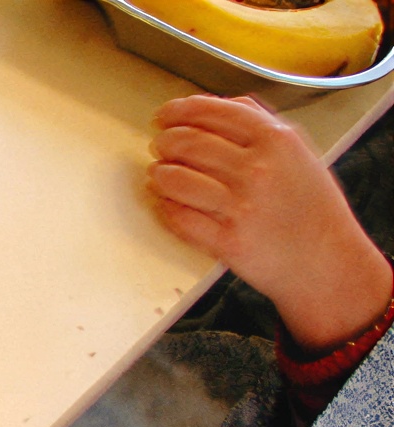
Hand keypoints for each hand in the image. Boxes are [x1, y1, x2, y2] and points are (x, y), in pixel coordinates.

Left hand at [148, 95, 390, 351]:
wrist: (326, 261)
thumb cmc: (311, 209)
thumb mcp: (299, 153)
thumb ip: (261, 125)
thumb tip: (219, 104)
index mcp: (277, 140)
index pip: (215, 112)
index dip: (180, 111)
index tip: (164, 115)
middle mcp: (257, 170)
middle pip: (188, 143)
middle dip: (166, 142)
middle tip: (160, 145)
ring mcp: (240, 206)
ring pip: (176, 179)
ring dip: (160, 174)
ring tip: (159, 174)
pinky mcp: (226, 240)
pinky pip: (178, 217)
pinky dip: (166, 207)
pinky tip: (166, 202)